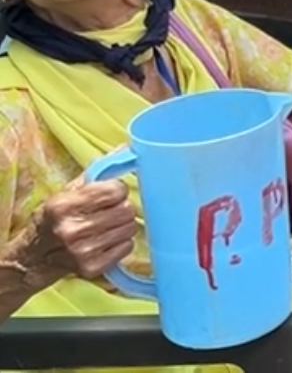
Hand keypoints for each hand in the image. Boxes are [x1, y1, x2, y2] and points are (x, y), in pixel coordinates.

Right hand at [12, 178, 138, 286]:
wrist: (36, 256)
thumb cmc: (56, 218)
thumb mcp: (68, 192)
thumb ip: (98, 171)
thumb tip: (129, 148)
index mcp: (64, 206)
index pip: (115, 190)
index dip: (117, 190)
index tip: (111, 194)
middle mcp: (72, 229)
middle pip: (126, 210)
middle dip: (122, 207)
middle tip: (110, 211)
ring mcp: (82, 251)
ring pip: (130, 228)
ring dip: (123, 225)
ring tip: (107, 226)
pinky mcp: (92, 267)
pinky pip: (127, 247)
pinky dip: (121, 243)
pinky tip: (106, 241)